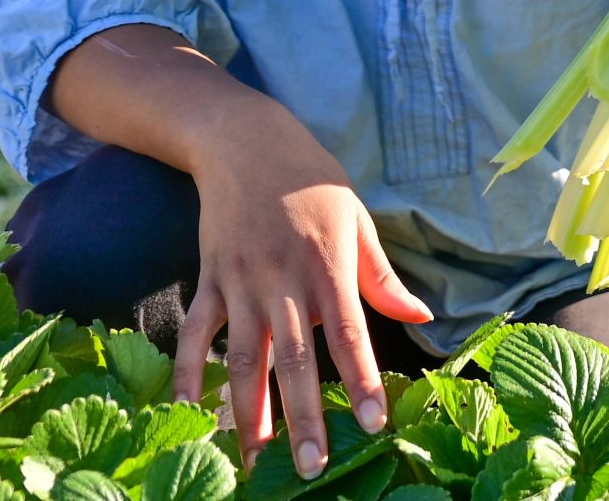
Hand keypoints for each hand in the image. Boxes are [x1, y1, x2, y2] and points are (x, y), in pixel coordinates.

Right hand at [172, 105, 433, 479]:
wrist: (246, 141)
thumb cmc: (313, 182)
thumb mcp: (358, 219)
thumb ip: (382, 277)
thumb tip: (421, 317)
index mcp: (329, 265)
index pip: (350, 334)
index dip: (361, 381)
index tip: (373, 424)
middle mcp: (284, 280)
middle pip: (295, 359)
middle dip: (304, 418)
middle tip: (312, 468)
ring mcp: (241, 283)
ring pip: (243, 358)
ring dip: (249, 411)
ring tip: (255, 460)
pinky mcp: (209, 280)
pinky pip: (197, 334)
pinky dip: (188, 374)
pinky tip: (189, 413)